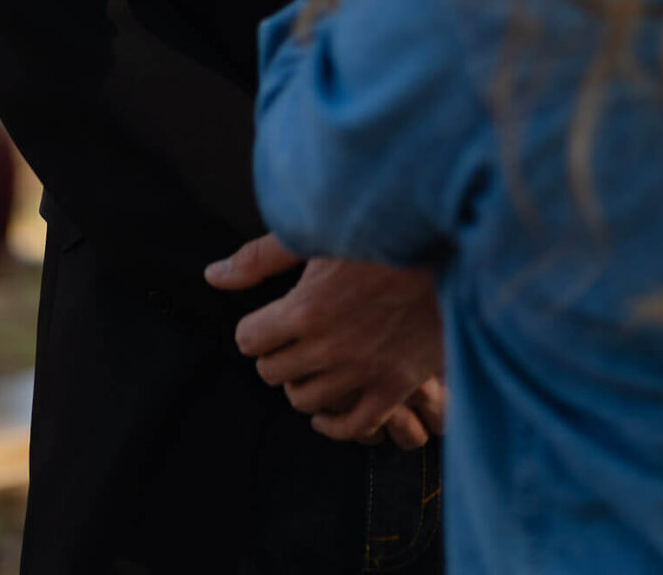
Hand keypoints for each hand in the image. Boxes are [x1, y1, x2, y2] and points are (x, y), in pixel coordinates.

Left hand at [205, 234, 445, 446]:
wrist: (450, 248)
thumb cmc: (379, 235)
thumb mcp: (316, 237)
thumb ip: (260, 258)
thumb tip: (212, 276)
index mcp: (305, 309)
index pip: (248, 340)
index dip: (255, 327)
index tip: (268, 319)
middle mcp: (328, 348)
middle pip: (271, 373)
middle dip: (275, 354)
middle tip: (291, 337)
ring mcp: (363, 372)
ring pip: (304, 401)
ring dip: (301, 382)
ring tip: (313, 360)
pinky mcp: (395, 387)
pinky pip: (349, 427)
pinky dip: (331, 422)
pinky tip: (328, 405)